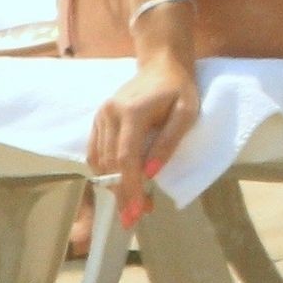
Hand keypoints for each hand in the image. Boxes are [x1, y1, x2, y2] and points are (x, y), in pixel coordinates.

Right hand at [87, 56, 198, 229]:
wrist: (161, 64)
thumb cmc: (179, 88)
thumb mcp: (187, 112)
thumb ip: (169, 141)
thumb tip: (151, 172)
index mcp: (132, 111)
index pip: (126, 157)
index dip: (129, 187)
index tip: (135, 213)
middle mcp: (110, 114)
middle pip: (110, 164)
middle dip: (122, 194)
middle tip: (134, 218)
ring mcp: (101, 116)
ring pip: (100, 162)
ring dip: (115, 186)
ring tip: (134, 203)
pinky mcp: (98, 119)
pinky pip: (96, 152)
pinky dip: (106, 172)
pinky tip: (122, 183)